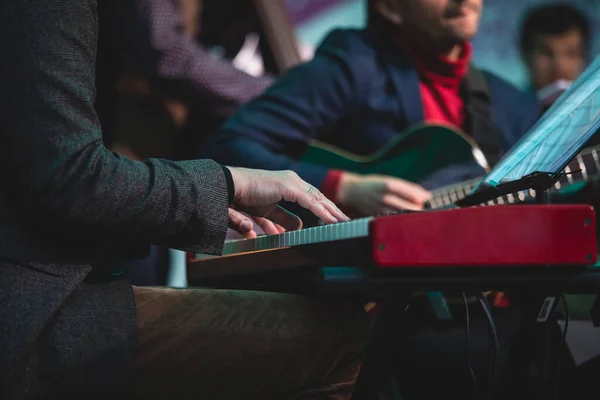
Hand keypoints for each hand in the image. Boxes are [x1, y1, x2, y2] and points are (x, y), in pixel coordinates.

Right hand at [226, 168, 348, 237]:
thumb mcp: (266, 213)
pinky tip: (331, 220)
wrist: (229, 188)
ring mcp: (291, 182)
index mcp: (286, 186)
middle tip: (345, 220)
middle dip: (332, 210)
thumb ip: (281, 220)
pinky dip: (322, 212)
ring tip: (344, 222)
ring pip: (317, 199)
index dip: (322, 208)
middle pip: (317, 197)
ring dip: (332, 211)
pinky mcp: (288, 187)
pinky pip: (310, 202)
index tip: (333, 219)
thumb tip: (296, 228)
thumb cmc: (243, 198)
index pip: (310, 198)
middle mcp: (291, 182)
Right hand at [336, 173, 430, 216]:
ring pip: (404, 216)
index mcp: (390, 185)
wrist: (353, 192)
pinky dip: (402, 219)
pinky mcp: (379, 217)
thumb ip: (409, 188)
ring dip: (411, 215)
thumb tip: (427, 196)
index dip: (423, 198)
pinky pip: (395, 220)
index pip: (414, 195)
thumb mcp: (390, 180)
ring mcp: (382, 209)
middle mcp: (386, 197)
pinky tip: (402, 217)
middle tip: (420, 206)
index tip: (427, 199)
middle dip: (419, 208)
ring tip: (412, 212)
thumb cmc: (374, 185)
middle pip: (411, 208)